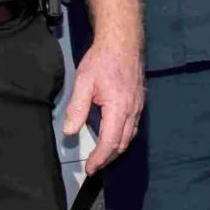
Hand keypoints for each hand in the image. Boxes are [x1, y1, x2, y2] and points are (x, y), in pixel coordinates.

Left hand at [62, 38, 143, 175]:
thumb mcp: (84, 82)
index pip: (110, 143)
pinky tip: (113, 136)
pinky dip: (122, 137)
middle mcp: (132, 111)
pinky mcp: (139, 102)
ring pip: (130, 137)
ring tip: (102, 155)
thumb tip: (70, 132)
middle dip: (108, 158)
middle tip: (93, 165)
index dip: (99, 158)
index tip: (89, 168)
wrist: (123, 41)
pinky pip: (133, 127)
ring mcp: (138, 107)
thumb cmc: (102, 60)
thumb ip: (77, 108)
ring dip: (116, 149)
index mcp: (119, 109)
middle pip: (122, 144)